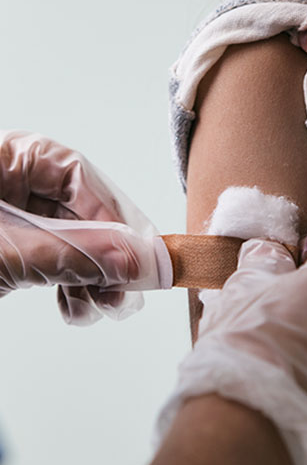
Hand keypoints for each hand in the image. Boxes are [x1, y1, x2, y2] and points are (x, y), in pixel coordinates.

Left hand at [0, 130, 164, 323]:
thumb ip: (73, 254)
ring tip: (101, 305)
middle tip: (123, 287)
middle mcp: (9, 180)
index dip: (109, 213)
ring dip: (90, 277)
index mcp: (6, 157)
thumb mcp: (7, 250)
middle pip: (78, 211)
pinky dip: (67, 285)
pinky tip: (76, 307)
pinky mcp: (8, 245)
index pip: (76, 174)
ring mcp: (7, 214)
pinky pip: (50, 258)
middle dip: (102, 256)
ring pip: (68, 239)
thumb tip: (136, 261)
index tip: (133, 252)